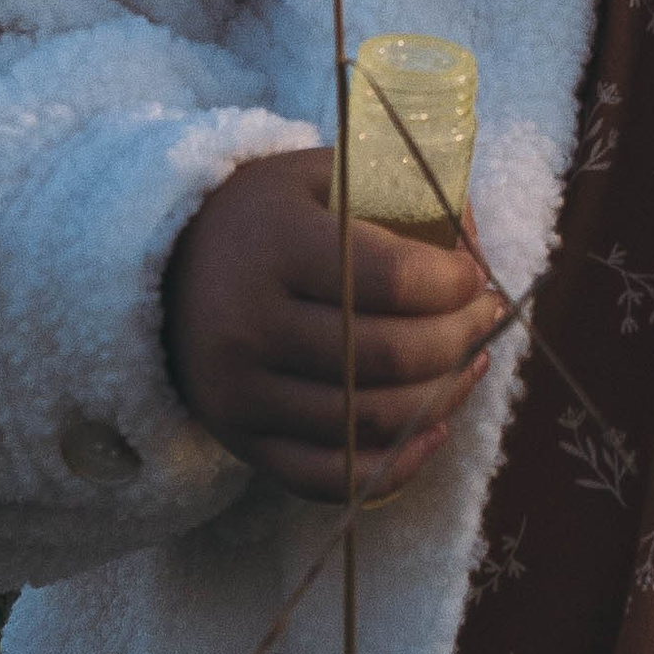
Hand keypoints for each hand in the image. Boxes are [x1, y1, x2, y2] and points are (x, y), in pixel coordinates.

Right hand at [162, 149, 509, 500]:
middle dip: (461, 338)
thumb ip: (401, 193)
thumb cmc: (267, 216)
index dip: (454, 283)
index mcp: (277, 246)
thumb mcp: (323, 175)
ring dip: (444, 396)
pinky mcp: (240, 442)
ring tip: (471, 362)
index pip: (392, 278)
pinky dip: (396, 465)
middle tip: (486, 318)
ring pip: (371, 421)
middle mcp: (252, 325)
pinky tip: (433, 428)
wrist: (167, 267)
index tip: (475, 275)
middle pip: (389, 356)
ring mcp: (242, 394)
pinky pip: (330, 478)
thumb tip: (472, 240)